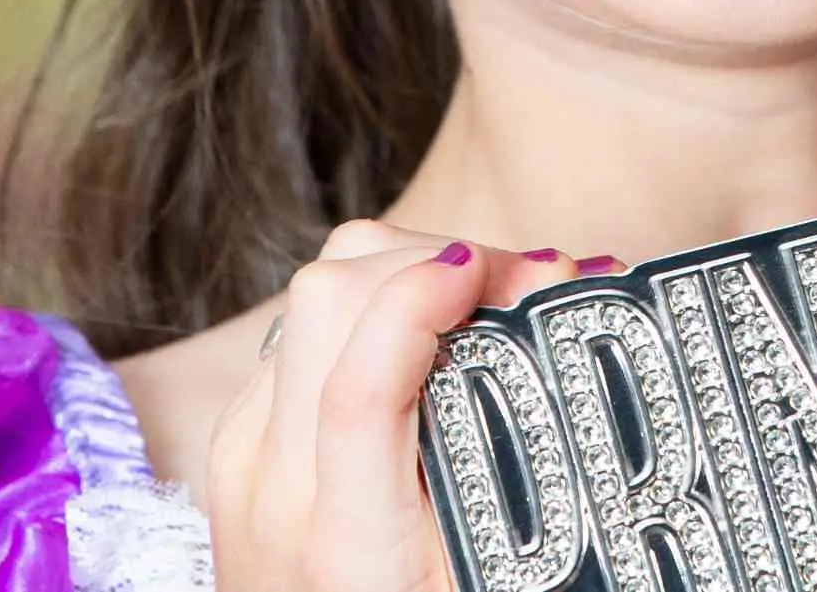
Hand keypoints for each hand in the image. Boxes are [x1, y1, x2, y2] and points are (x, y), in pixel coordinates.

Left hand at [196, 224, 591, 591]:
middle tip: (524, 283)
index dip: (429, 297)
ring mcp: (243, 459)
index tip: (511, 272)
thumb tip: (581, 298)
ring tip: (485, 300)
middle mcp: (276, 490)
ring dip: (400, 270)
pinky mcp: (236, 443)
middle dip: (433, 256)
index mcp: (347, 545)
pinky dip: (368, 308)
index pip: (362, 380)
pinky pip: (296, 333)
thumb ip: (521, 460)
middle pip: (326, 300)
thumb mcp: (486, 574)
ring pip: (308, 297)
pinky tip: (429, 337)